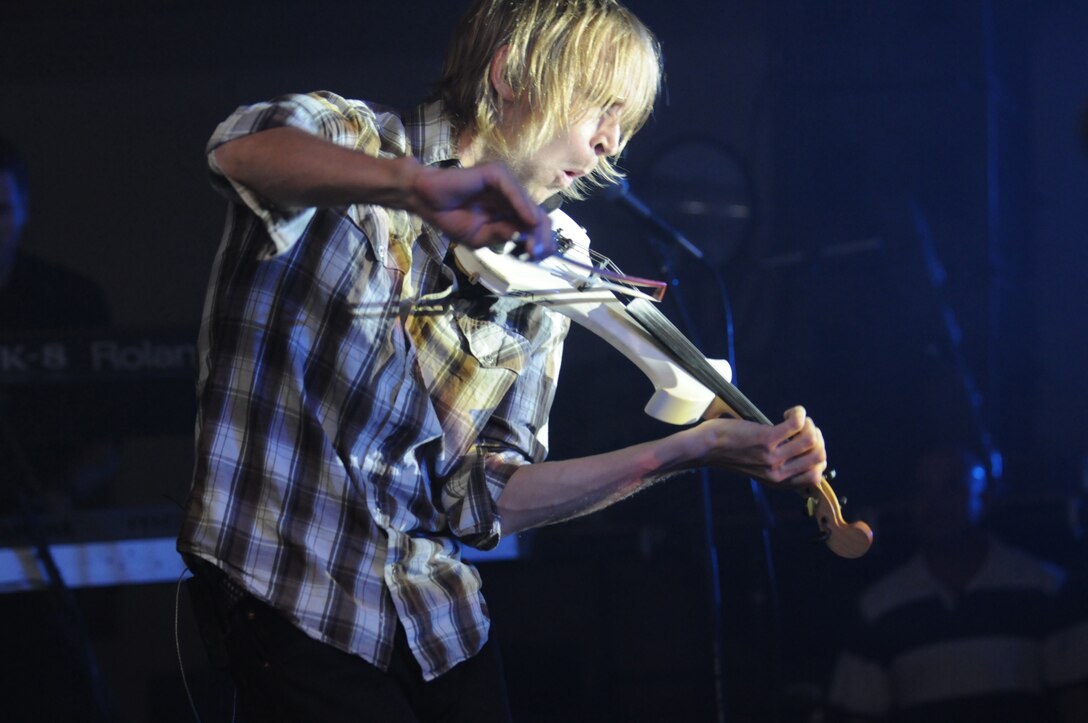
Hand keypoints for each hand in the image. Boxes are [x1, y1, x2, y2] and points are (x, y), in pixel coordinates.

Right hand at [408, 162, 554, 258]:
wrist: (426, 201)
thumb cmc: (451, 218)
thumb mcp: (481, 237)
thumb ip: (503, 236)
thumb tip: (527, 239)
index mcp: (510, 212)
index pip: (534, 227)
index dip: (540, 242)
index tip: (536, 259)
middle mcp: (512, 197)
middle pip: (538, 217)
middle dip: (541, 237)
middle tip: (536, 254)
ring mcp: (505, 184)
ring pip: (530, 206)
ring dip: (535, 227)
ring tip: (533, 245)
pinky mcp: (495, 174)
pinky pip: (514, 192)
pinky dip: (523, 207)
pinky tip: (529, 222)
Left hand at [694, 406, 826, 486]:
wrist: (706, 448)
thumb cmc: (731, 452)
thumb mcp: (759, 470)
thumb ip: (779, 467)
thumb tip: (804, 452)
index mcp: (779, 482)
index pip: (816, 477)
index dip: (819, 457)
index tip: (807, 443)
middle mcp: (778, 473)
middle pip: (819, 457)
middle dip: (817, 437)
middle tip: (803, 428)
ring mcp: (773, 458)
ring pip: (811, 440)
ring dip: (809, 424)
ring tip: (796, 419)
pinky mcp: (765, 440)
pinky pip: (796, 424)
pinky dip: (798, 413)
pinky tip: (789, 412)